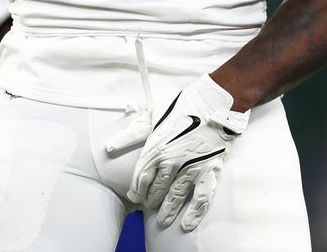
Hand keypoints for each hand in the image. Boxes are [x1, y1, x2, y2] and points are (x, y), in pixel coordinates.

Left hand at [118, 75, 248, 230]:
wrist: (215, 102)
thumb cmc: (183, 106)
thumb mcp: (153, 115)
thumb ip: (132, 133)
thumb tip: (111, 146)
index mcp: (157, 148)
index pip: (142, 176)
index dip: (136, 189)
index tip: (133, 196)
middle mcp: (172, 161)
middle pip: (157, 188)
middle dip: (150, 199)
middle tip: (147, 206)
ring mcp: (191, 168)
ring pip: (176, 196)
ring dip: (167, 210)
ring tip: (162, 220)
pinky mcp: (209, 171)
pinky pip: (202, 198)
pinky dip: (195, 213)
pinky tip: (187, 223)